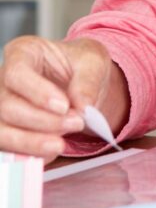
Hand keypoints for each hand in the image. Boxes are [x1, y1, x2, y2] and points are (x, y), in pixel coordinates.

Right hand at [0, 36, 122, 159]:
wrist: (80, 81)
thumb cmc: (81, 64)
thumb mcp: (94, 61)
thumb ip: (88, 80)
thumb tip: (83, 107)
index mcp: (23, 53)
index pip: (17, 73)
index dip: (37, 92)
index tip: (64, 106)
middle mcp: (3, 80)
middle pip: (8, 106)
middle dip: (43, 121)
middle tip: (76, 123)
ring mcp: (0, 107)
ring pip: (1, 131)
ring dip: (31, 142)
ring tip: (61, 144)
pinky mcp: (5, 130)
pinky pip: (8, 148)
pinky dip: (28, 153)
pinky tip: (51, 151)